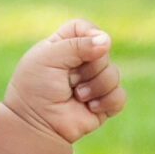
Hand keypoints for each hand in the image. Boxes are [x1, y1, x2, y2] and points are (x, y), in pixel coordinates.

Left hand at [2, 20, 125, 143]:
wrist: (35, 125)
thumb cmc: (35, 89)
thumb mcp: (49, 58)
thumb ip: (77, 45)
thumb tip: (106, 41)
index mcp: (63, 46)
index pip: (84, 28)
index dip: (89, 33)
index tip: (84, 44)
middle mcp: (80, 62)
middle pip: (103, 51)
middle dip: (88, 67)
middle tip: (68, 80)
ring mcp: (93, 83)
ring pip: (113, 73)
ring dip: (95, 86)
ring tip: (77, 96)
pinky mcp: (103, 103)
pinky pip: (119, 96)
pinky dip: (107, 101)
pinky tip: (90, 108)